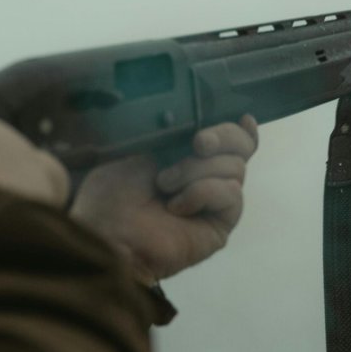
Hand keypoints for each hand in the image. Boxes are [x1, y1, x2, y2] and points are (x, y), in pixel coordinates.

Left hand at [69, 116, 259, 285]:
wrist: (108, 233)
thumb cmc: (113, 193)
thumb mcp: (140, 148)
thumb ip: (176, 132)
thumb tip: (204, 122)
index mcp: (187, 156)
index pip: (229, 139)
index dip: (239, 129)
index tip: (242, 118)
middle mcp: (205, 177)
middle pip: (241, 149)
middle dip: (224, 137)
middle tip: (198, 143)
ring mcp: (215, 203)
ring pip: (235, 168)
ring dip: (196, 171)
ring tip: (164, 185)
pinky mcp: (221, 225)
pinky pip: (231, 194)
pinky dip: (202, 193)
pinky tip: (176, 207)